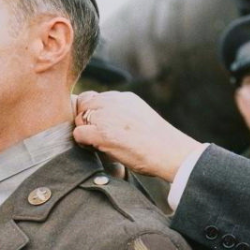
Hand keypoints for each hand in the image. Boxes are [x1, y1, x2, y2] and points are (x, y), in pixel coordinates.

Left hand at [73, 91, 202, 181]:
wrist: (170, 152)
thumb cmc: (159, 141)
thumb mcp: (140, 116)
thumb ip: (123, 113)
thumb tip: (107, 123)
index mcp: (124, 98)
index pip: (95, 97)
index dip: (93, 112)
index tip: (102, 126)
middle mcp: (113, 102)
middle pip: (84, 104)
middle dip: (86, 120)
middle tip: (98, 137)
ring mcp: (106, 116)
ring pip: (79, 119)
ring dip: (85, 131)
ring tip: (101, 144)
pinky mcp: (102, 133)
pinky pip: (78, 134)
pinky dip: (84, 143)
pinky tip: (98, 149)